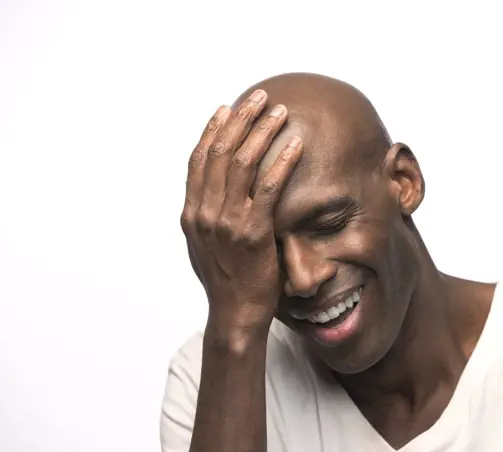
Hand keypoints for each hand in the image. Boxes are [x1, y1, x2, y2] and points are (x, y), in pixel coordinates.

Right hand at [180, 90, 301, 340]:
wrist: (235, 314)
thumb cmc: (226, 280)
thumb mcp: (205, 245)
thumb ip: (207, 216)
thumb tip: (213, 195)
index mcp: (191, 213)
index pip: (199, 160)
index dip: (213, 130)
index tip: (228, 108)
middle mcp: (204, 213)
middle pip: (220, 152)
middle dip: (240, 120)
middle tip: (258, 97)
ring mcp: (227, 222)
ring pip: (242, 163)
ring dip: (261, 131)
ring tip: (278, 111)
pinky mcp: (253, 232)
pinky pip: (269, 187)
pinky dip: (282, 161)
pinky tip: (295, 144)